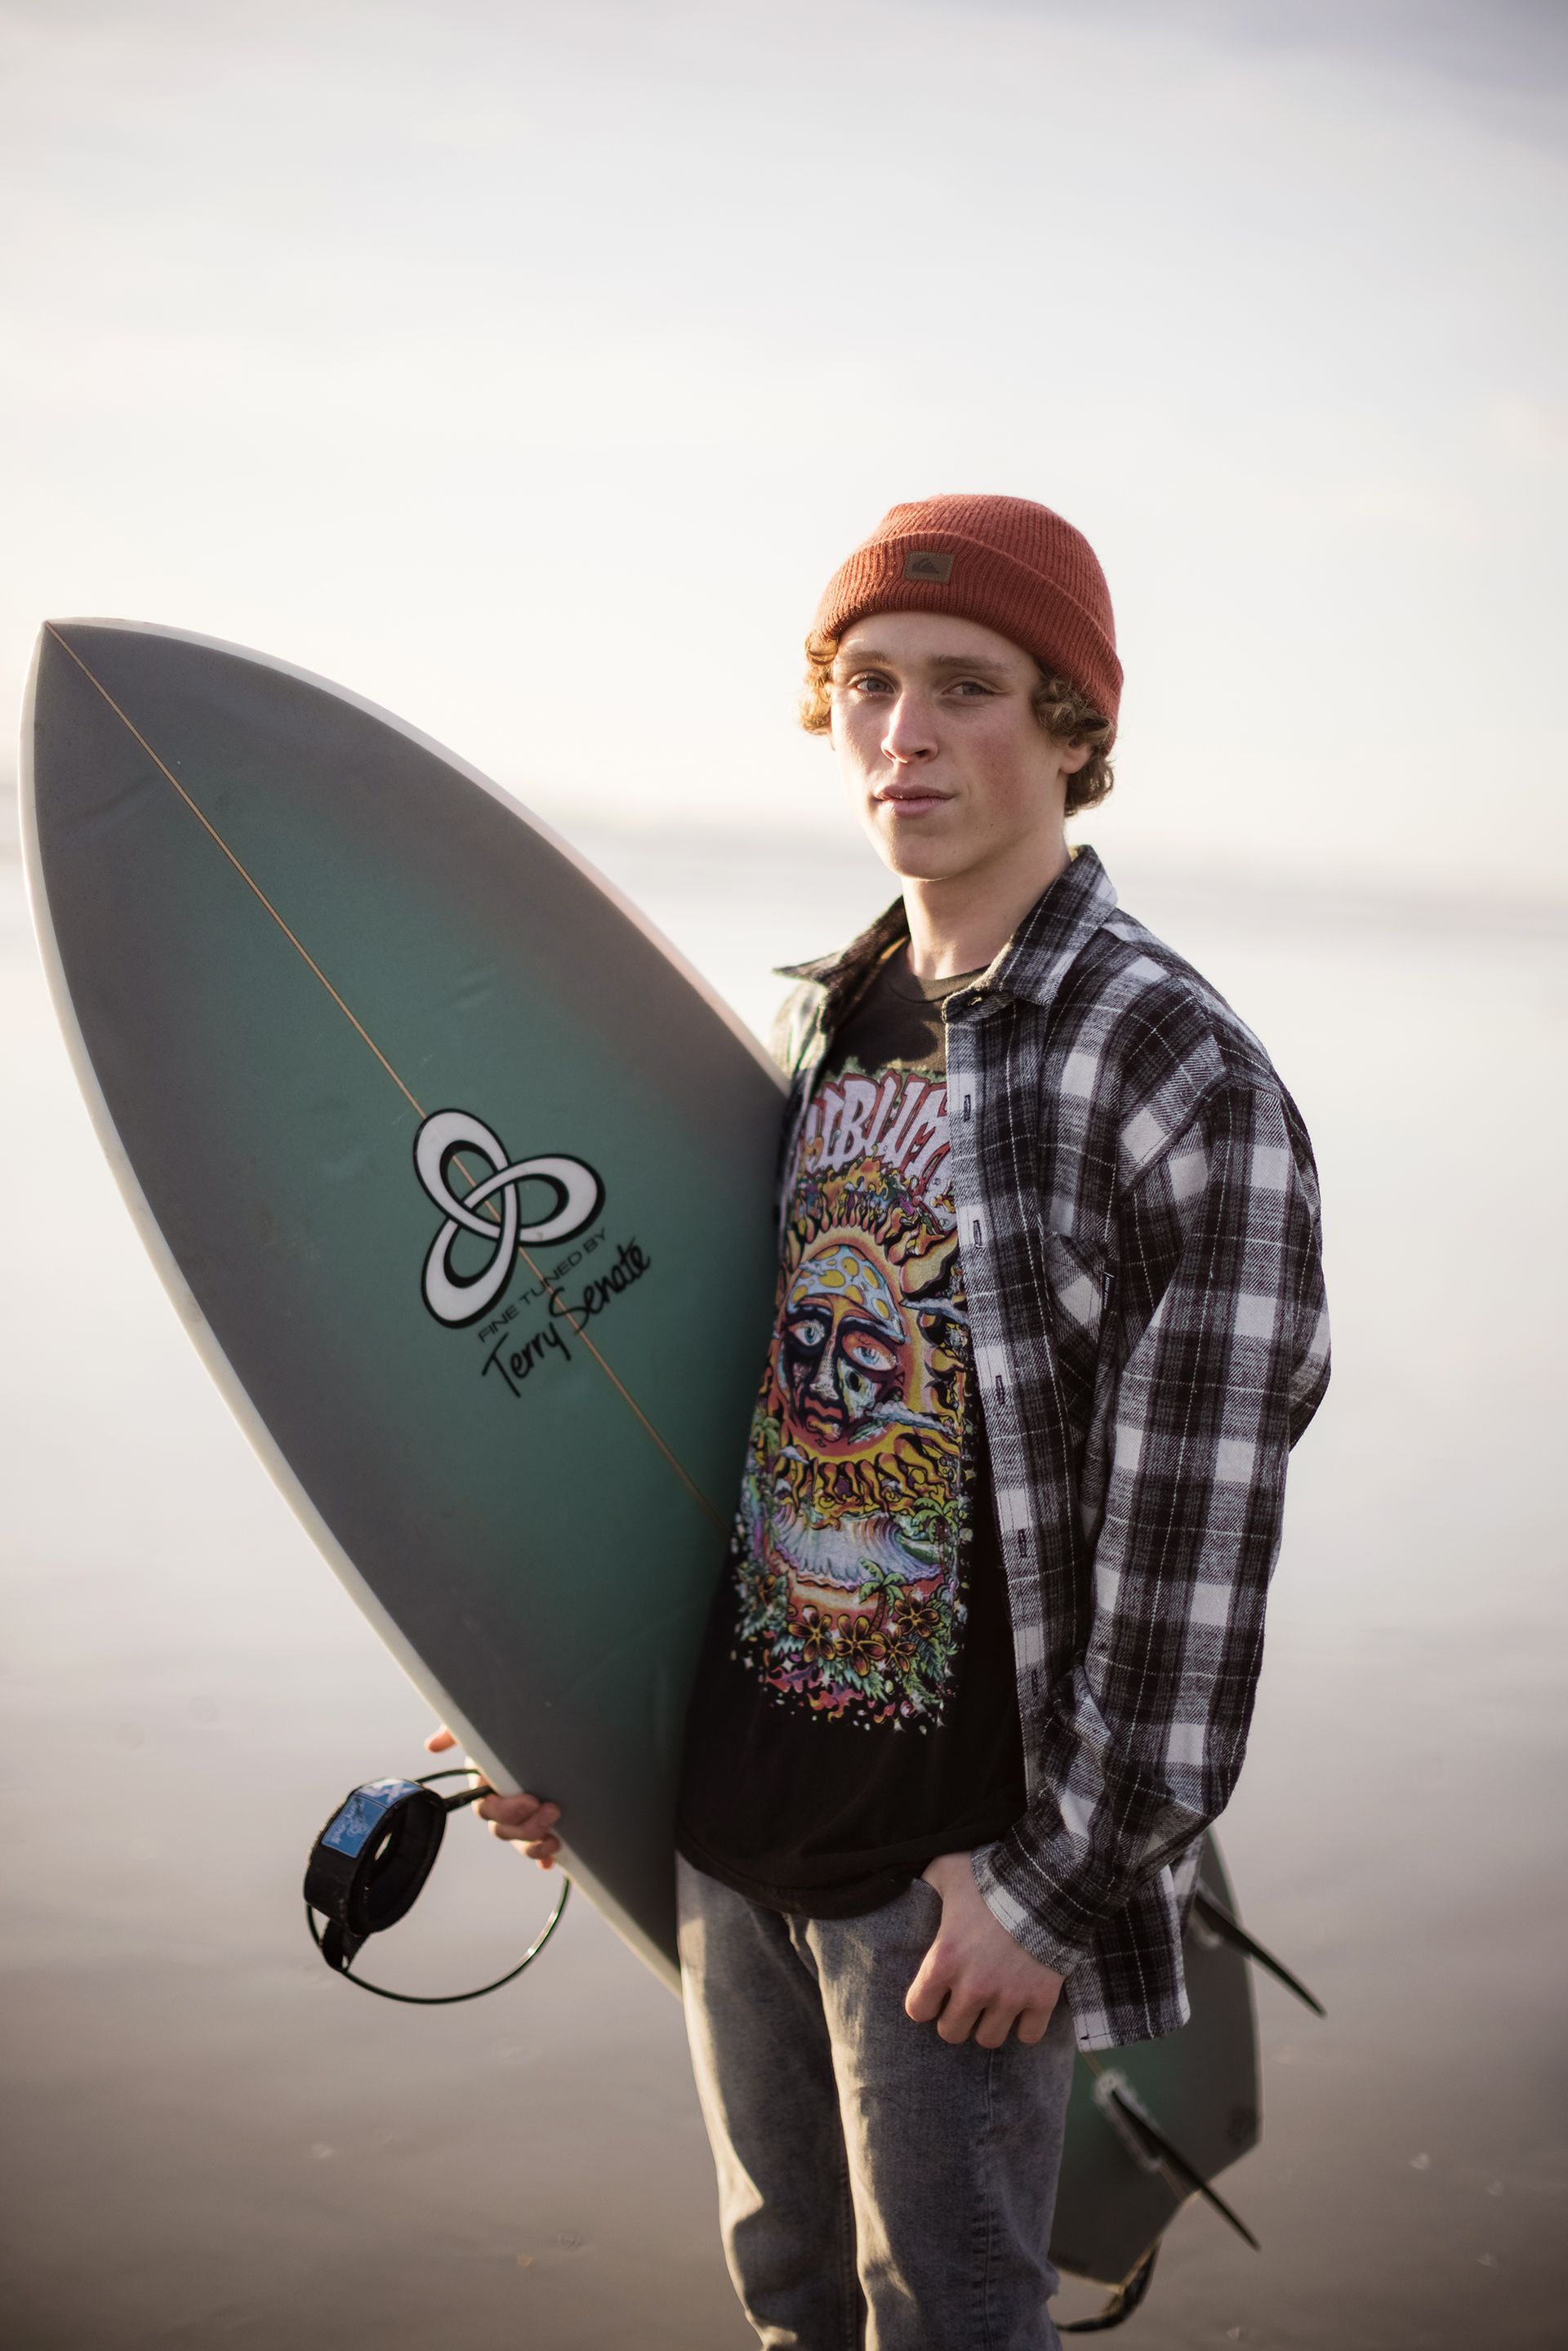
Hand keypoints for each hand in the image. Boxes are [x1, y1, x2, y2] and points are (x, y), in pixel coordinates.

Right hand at [424, 1725, 561, 1868]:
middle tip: (552, 1810)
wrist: (547, 1732)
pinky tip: (551, 1862)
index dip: (508, 1810)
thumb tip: (431, 1746)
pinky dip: (542, 1857)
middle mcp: (499, 1804)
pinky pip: (536, 1849)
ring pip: (519, 1842)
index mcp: (486, 1785)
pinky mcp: (538, 1825)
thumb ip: (456, 1732)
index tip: (531, 1801)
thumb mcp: (484, 1726)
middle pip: (503, 1829)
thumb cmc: (510, 1729)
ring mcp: (518, 1817)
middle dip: (527, 1826)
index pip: (488, 1809)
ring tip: (555, 1838)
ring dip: (535, 1843)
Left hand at [905, 1850, 1064, 2048]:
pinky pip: (1029, 2036)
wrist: (1046, 1881)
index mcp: (943, 1960)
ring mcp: (1008, 1997)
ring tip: (992, 2006)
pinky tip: (1023, 2008)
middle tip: (964, 2001)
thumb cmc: (990, 1876)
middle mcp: (973, 1987)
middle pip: (951, 2033)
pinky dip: (1026, 2026)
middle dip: (955, 2018)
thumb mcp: (947, 1870)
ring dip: (988, 2024)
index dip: (925, 2003)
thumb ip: (926, 1882)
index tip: (934, 1993)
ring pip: (988, 2039)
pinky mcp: (1041, 2000)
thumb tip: (912, 1885)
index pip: (918, 2009)